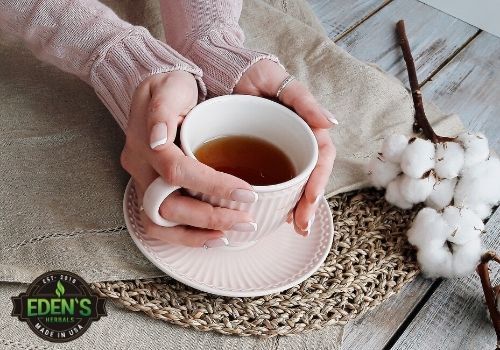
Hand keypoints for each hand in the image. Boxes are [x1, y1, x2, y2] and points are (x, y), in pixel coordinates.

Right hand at [121, 71, 256, 246]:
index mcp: (145, 142)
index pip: (178, 172)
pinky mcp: (151, 191)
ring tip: (232, 234)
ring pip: (159, 224)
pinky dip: (188, 235)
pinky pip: (162, 224)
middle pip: (166, 207)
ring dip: (197, 235)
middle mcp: (140, 168)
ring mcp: (143, 182)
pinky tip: (216, 236)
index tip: (249, 193)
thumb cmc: (170, 86)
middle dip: (209, 218)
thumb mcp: (170, 85)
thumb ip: (162, 110)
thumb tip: (158, 139)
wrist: (158, 92)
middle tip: (245, 220)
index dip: (213, 185)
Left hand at [234, 60, 336, 235]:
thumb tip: (331, 123)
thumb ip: (303, 100)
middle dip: (308, 204)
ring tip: (292, 227)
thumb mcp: (276, 80)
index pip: (321, 157)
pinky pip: (272, 180)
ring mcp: (276, 150)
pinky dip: (276, 199)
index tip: (310, 200)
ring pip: (293, 183)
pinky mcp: (256, 156)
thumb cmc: (251, 72)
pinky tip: (273, 214)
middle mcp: (294, 140)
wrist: (219, 70)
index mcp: (305, 125)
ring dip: (296, 207)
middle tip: (300, 226)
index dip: (319, 180)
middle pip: (309, 177)